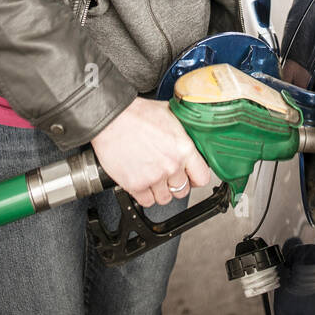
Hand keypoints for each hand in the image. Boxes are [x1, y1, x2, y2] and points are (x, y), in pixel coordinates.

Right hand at [91, 97, 210, 206]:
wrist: (111, 119)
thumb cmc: (137, 113)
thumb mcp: (169, 113)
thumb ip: (181, 129)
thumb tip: (190, 130)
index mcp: (183, 148)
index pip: (202, 177)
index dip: (196, 177)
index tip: (191, 175)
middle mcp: (171, 165)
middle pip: (183, 190)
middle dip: (176, 184)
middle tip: (168, 175)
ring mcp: (154, 177)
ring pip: (165, 199)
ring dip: (160, 191)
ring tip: (153, 177)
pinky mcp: (136, 185)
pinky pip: (147, 201)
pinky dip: (145, 195)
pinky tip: (142, 181)